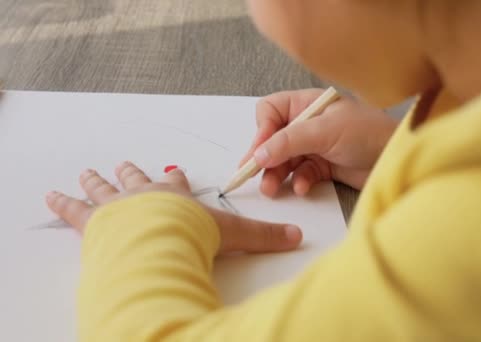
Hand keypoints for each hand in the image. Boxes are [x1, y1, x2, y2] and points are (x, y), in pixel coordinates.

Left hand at [46, 161, 301, 254]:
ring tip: (87, 172)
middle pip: (136, 179)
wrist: (160, 237)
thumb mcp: (234, 235)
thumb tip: (297, 236)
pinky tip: (50, 196)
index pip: (176, 184)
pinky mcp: (93, 220)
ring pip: (104, 188)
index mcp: (175, 196)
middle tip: (123, 164)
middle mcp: (145, 194)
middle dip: (130, 172)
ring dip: (96, 181)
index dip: (175, 180)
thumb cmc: (191, 233)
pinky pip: (73, 209)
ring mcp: (117, 204)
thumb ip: (264, 236)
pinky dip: (62, 202)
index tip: (172, 173)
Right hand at [241, 89, 397, 196]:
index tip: (259, 152)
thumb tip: (258, 154)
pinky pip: (301, 174)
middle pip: (273, 139)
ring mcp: (315, 145)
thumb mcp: (325, 131)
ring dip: (277, 174)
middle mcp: (308, 123)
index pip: (270, 112)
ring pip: (284, 160)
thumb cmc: (367, 133)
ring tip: (272, 189)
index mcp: (307, 103)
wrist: (396, 158)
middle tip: (254, 176)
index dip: (262, 131)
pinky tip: (303, 187)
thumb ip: (289, 141)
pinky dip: (299, 182)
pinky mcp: (323, 166)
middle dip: (265, 158)